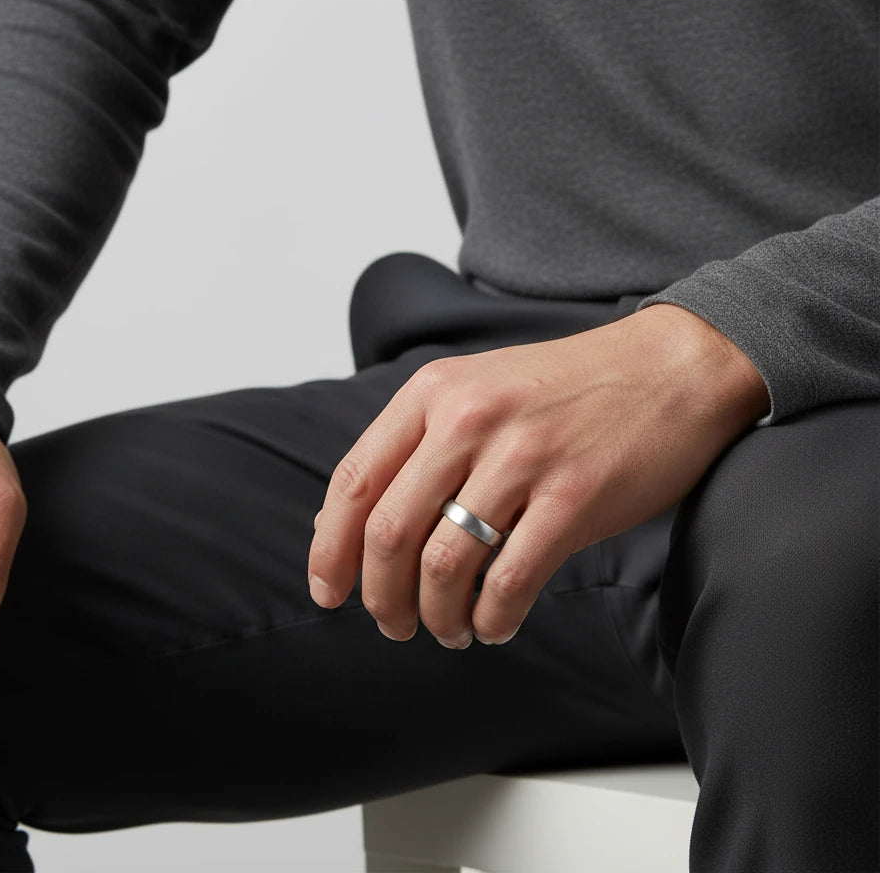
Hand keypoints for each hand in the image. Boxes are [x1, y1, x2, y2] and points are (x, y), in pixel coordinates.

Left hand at [308, 303, 768, 647]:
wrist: (670, 368)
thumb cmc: (568, 388)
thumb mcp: (478, 388)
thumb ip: (419, 445)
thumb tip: (357, 525)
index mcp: (434, 393)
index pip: (354, 482)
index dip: (330, 548)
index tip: (327, 591)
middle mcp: (468, 420)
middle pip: (389, 532)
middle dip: (380, 596)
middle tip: (392, 623)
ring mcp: (522, 457)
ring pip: (444, 564)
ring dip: (436, 615)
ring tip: (448, 629)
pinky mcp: (574, 496)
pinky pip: (510, 580)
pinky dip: (492, 618)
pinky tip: (494, 623)